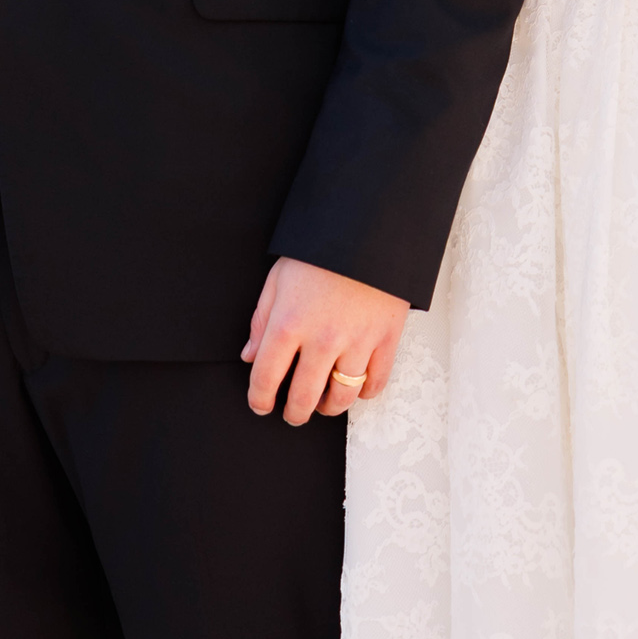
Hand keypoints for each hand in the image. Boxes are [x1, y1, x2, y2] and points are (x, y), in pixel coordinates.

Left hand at [243, 257, 408, 424]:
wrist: (371, 226)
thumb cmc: (322, 249)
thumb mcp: (279, 277)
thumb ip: (262, 319)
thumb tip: (250, 356)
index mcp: (289, 323)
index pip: (266, 379)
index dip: (259, 399)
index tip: (260, 403)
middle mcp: (322, 339)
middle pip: (303, 398)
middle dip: (294, 412)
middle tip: (293, 412)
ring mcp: (357, 342)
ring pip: (340, 399)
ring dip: (328, 407)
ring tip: (323, 401)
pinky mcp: (386, 339)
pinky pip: (375, 383)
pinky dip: (363, 392)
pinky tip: (354, 385)